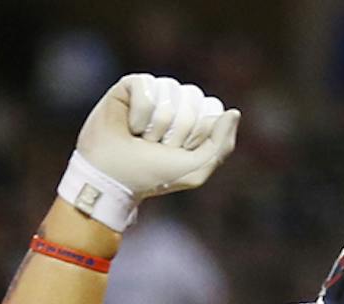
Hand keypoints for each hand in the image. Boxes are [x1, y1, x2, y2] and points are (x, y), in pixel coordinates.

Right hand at [65, 75, 238, 229]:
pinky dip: (139, 114)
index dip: (197, 134)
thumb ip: (221, 145)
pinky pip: (148, 88)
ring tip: (139, 138)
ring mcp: (153, 91)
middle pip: (193, 100)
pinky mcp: (131, 85)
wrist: (111, 180)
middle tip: (154, 148)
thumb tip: (232, 112)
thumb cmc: (150, 177)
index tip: (177, 153)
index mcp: (192, 117)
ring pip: (171, 93)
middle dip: (176, 132)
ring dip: (155, 126)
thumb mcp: (194, 171)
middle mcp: (174, 101)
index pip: (211, 109)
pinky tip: (129, 126)